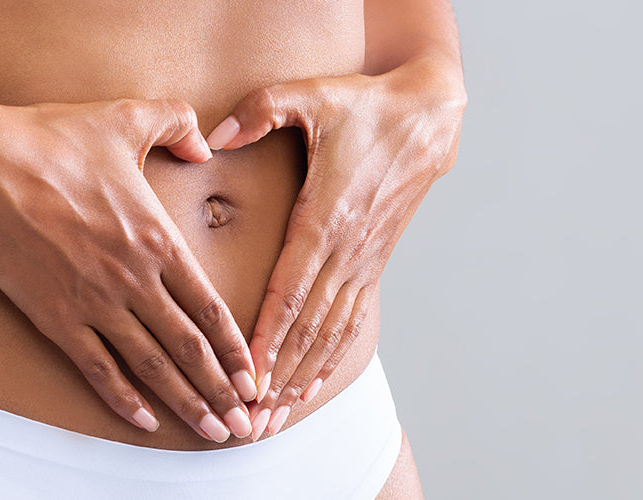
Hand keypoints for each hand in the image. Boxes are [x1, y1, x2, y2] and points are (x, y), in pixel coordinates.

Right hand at [0, 99, 256, 441]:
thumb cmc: (52, 141)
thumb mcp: (127, 118)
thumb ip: (177, 124)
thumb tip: (203, 143)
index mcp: (158, 240)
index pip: (211, 307)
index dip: (237, 348)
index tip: (255, 376)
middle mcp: (134, 280)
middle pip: (190, 348)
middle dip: (222, 390)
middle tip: (245, 422)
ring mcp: (95, 304)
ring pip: (151, 366)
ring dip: (185, 402)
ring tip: (211, 430)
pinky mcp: (55, 317)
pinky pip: (96, 368)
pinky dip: (122, 398)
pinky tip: (143, 419)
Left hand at [206, 57, 465, 438]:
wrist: (428, 117)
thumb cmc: (365, 106)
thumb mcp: (310, 94)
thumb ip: (259, 110)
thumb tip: (213, 136)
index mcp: (326, 217)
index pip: (291, 290)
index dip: (268, 336)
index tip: (248, 376)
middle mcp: (346, 250)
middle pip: (307, 327)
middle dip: (276, 377)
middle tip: (248, 417)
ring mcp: (363, 261)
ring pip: (328, 333)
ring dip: (299, 378)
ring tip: (271, 418)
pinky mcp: (372, 263)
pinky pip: (350, 322)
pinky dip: (327, 359)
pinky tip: (306, 387)